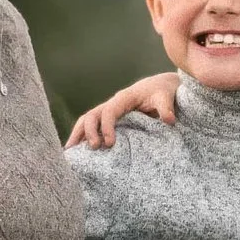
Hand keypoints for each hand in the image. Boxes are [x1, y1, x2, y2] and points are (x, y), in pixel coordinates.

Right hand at [67, 73, 181, 146]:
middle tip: (95, 148)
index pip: (109, 111)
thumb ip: (166, 107)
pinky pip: (93, 126)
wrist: (162, 86)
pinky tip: (77, 151)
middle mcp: (113, 103)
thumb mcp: (166, 97)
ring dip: (78, 135)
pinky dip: (83, 136)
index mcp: (124, 98)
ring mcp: (109, 110)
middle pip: (92, 115)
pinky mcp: (110, 118)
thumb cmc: (163, 91)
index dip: (106, 126)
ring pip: (87, 120)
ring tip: (71, 153)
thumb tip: (168, 120)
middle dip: (88, 131)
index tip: (109, 143)